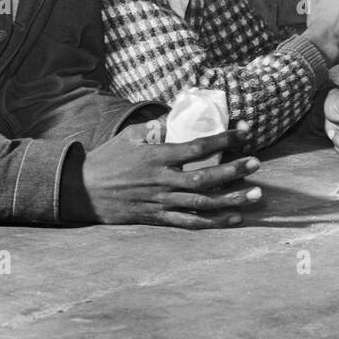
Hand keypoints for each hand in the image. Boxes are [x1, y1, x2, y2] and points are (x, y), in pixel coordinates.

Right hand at [61, 122, 263, 227]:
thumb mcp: (131, 136)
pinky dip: (214, 222)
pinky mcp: (157, 218)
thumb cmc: (108, 159)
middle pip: (205, 176)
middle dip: (234, 170)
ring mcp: (161, 202)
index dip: (223, 139)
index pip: (197, 146)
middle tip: (257, 163)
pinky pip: (190, 222)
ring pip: (203, 202)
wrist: (81, 191)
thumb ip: (157, 127)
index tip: (244, 131)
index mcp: (157, 156)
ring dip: (232, 199)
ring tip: (257, 194)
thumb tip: (179, 116)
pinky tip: (235, 218)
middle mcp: (162, 180)